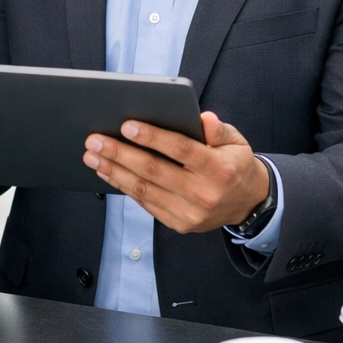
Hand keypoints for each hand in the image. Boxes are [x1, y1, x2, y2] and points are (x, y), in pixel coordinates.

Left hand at [83, 111, 269, 233]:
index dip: (152, 137)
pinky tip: (109, 173)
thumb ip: (218, 129)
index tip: (127, 125)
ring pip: (144, 190)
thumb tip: (202, 118)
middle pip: (154, 170)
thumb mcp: (236, 141)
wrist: (249, 204)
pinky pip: (146, 204)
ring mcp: (190, 213)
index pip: (181, 149)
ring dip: (114, 171)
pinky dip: (124, 187)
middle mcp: (204, 193)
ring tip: (93, 156)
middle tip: (95, 140)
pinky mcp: (180, 224)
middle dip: (120, 153)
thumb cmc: (236, 164)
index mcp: (219, 168)